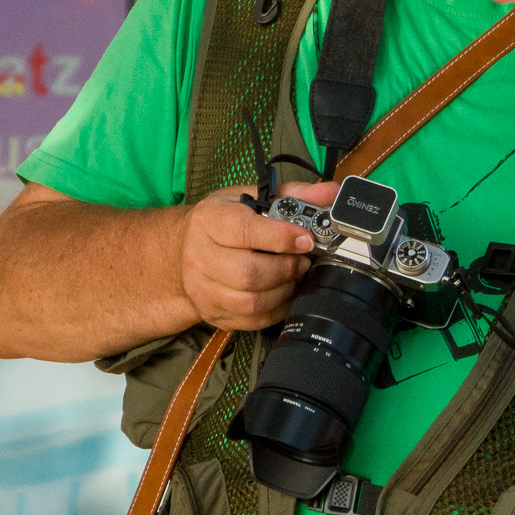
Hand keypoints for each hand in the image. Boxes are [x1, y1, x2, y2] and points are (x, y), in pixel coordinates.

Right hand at [177, 181, 338, 330]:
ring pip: (251, 301)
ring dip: (283, 290)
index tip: (306, 239)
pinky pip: (252, 320)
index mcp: (209, 220)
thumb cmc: (221, 221)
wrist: (184, 248)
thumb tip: (329, 194)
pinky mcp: (212, 312)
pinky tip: (282, 293)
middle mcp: (199, 256)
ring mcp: (202, 289)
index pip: (245, 232)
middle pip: (249, 273)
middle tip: (302, 261)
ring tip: (293, 276)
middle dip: (286, 268)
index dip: (281, 237)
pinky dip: (276, 309)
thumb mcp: (250, 198)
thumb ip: (291, 195)